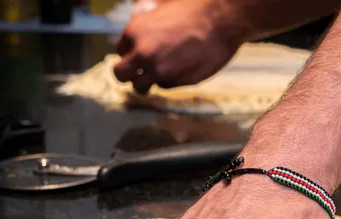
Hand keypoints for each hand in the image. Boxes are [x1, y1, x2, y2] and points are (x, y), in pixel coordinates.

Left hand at [114, 0, 246, 92]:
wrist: (220, 20)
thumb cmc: (194, 10)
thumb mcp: (161, 10)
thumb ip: (144, 27)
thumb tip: (137, 39)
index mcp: (135, 32)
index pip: (120, 51)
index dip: (130, 54)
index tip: (138, 55)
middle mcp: (143, 54)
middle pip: (120, 74)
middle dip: (128, 75)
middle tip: (138, 74)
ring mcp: (159, 70)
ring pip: (141, 86)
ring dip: (147, 82)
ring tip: (160, 73)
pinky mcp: (176, 82)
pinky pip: (165, 85)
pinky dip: (170, 80)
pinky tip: (182, 67)